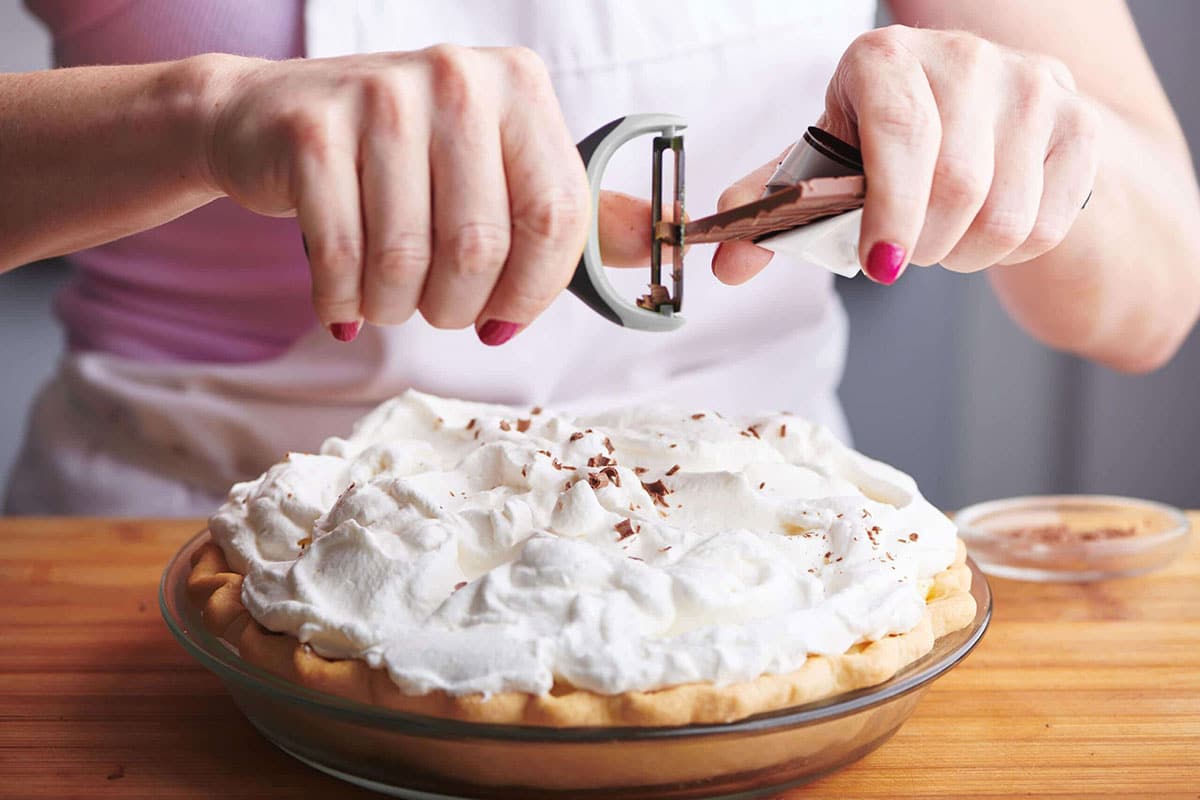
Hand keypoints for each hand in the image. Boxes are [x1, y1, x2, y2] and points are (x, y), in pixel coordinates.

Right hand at [204, 48, 651, 343]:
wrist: (271, 118)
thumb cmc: (404, 160)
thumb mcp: (500, 171)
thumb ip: (579, 212)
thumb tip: (669, 240)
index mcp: (520, 88)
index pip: (557, 218)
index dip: (535, 292)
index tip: (506, 319)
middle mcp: (459, 78)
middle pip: (482, 247)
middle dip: (459, 308)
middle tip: (439, 309)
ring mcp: (381, 96)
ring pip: (407, 260)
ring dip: (397, 308)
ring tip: (390, 300)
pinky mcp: (312, 129)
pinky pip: (343, 257)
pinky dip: (345, 300)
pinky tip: (345, 299)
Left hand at [713, 25, 1099, 285]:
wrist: (983, 124)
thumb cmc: (887, 146)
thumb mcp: (827, 165)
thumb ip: (775, 212)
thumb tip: (727, 264)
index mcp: (885, 57)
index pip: (900, 134)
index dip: (890, 211)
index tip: (878, 265)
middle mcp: (965, 57)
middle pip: (957, 186)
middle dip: (922, 245)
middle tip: (902, 254)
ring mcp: (1032, 85)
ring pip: (1005, 215)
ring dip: (963, 255)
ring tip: (941, 240)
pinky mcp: (1080, 123)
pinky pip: (1046, 224)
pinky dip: (1007, 252)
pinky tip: (984, 228)